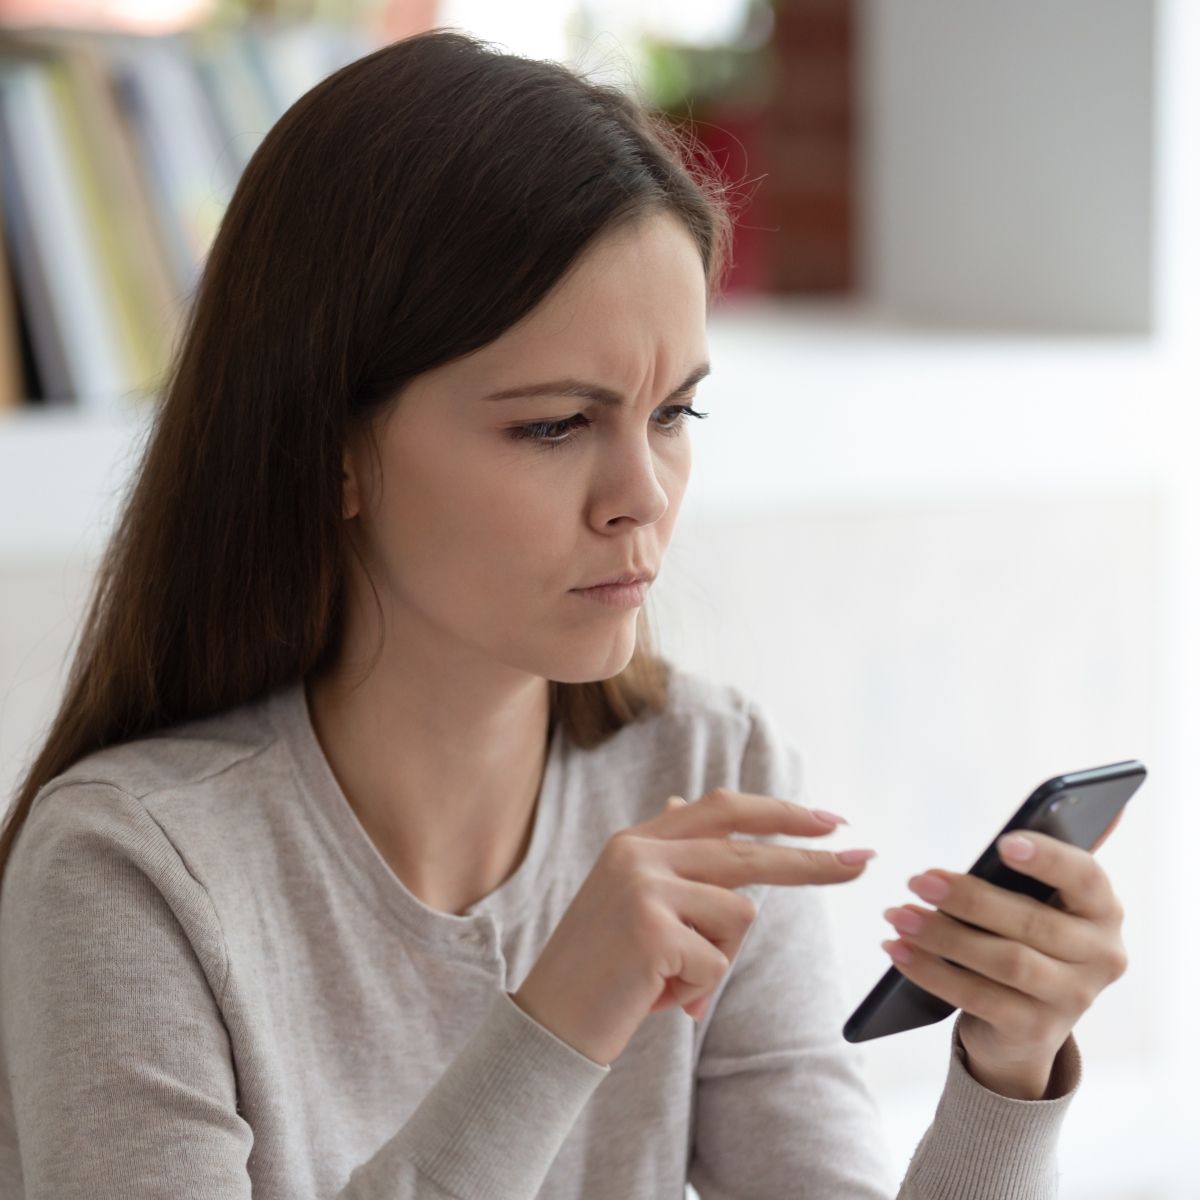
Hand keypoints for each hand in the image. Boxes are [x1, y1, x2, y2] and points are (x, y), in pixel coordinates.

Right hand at [511, 788, 876, 1065]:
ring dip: (716, 961)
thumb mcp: (629, 901)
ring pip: (739, 915)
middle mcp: (638, 853)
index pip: (722, 809)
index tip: (828, 820)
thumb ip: (665, 858)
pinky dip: (696, 991)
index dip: (778, 813)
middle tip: (864, 861)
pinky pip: (716, 962)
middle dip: (811, 862)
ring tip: (668, 980)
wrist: (549, 1023)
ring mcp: (643, 887)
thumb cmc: (602, 970)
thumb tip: (685, 802)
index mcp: (636, 842)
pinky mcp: (650, 928)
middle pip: (748, 851)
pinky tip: (655, 996)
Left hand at [882, 813, 1127, 1097]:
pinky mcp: (1036, 1031)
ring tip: (897, 915)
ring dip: (942, 936)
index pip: (1085, 876)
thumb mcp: (1035, 901)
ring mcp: (1073, 999)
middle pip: (1031, 922)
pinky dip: (931, 973)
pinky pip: (978, 999)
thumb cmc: (1023, 939)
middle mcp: (1101, 956)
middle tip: (916, 881)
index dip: (1048, 858)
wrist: (1021, 1026)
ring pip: (1004, 962)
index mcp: (1102, 910)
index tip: (1003, 842)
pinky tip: (897, 951)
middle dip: (968, 899)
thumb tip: (1035, 828)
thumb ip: (1037, 865)